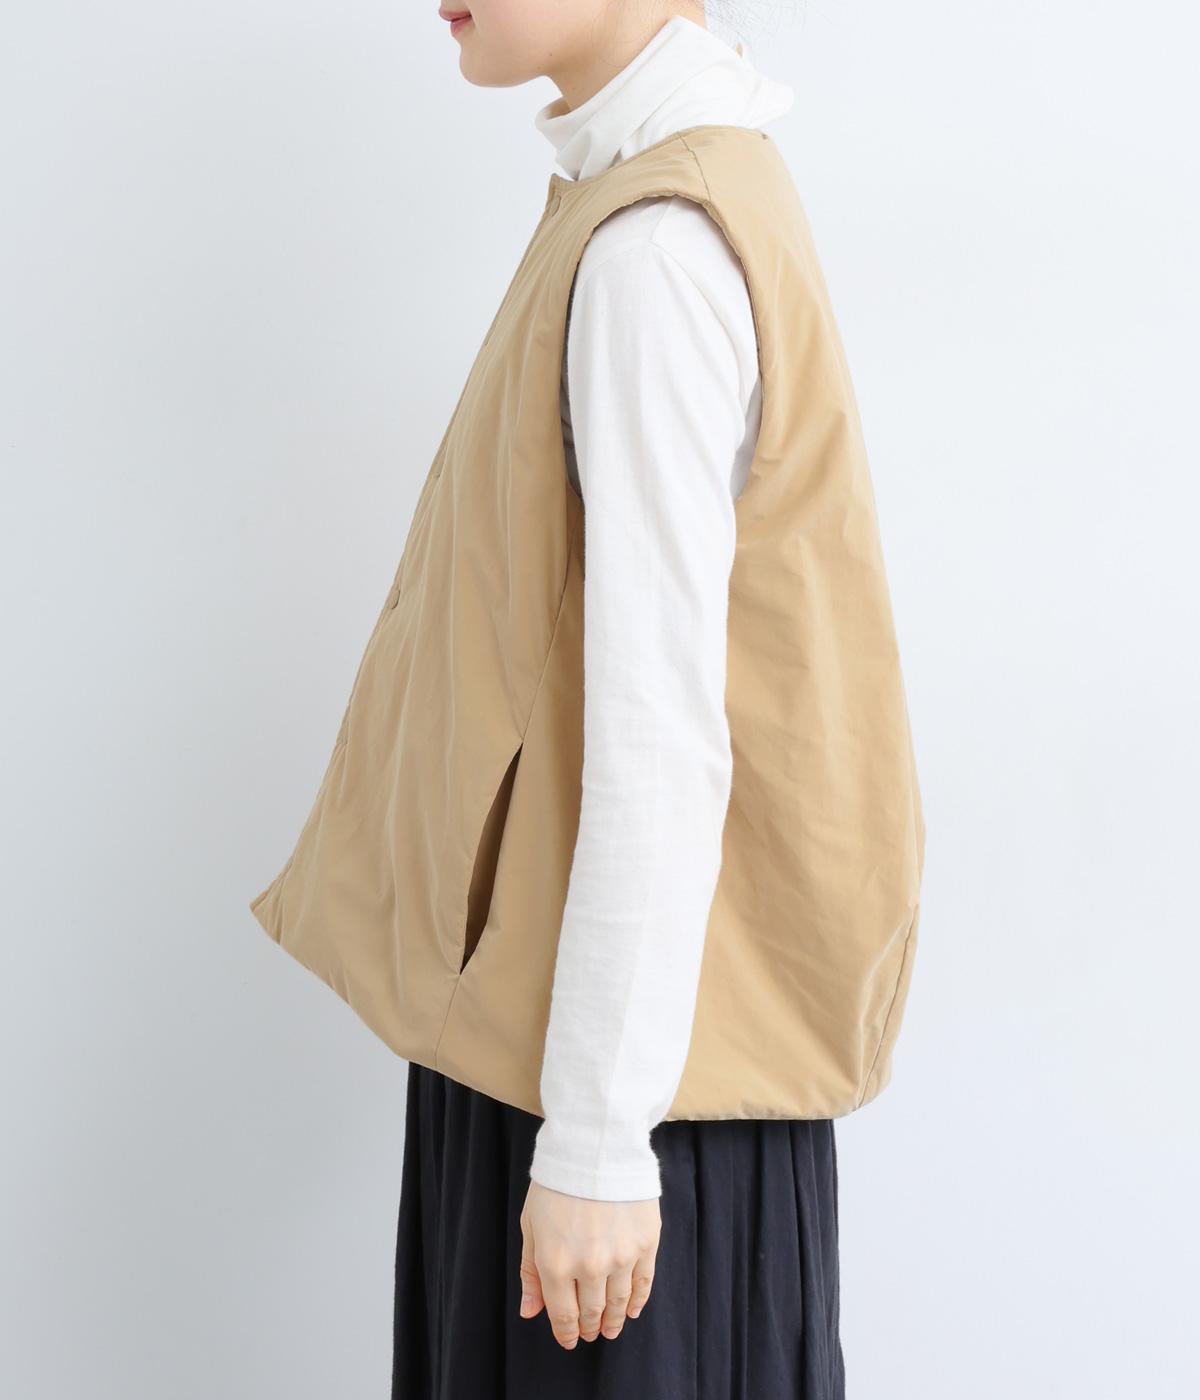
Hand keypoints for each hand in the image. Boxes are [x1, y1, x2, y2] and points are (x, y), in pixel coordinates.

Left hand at [517, 1180, 660, 1348]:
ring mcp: (621, 1256)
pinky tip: (631, 1310)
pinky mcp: (646, 1242)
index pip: (564, 1315)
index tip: (569, 1340)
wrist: (594, 1146)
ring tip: (611, 1328)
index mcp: (556, 1264)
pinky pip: (643, 1283)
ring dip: (613, 1320)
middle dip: (589, 1326)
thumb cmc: (556, 1184)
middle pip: (593, 1312)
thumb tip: (530, 1312)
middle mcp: (590, 1266)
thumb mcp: (531, 1225)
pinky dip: (637, 1302)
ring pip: (618, 1302)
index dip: (566, 1333)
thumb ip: (531, 1272)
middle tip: (590, 1333)